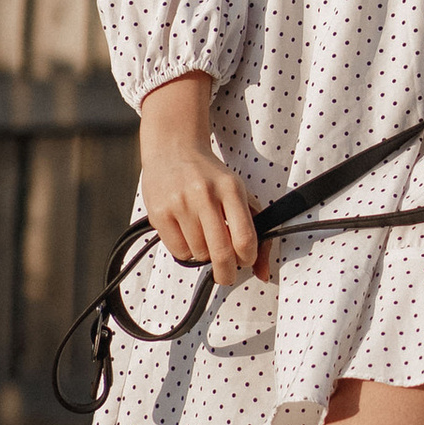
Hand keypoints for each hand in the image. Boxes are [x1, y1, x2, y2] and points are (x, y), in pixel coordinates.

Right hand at [136, 74, 263, 281]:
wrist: (173, 149)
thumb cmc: (210, 176)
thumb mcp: (238, 194)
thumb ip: (255, 231)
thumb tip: (264, 273)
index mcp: (231, 188)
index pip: (245, 238)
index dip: (248, 259)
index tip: (245, 261)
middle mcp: (205, 195)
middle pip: (221, 252)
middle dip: (226, 272)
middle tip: (226, 274)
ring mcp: (180, 203)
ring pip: (199, 254)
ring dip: (204, 257)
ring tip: (204, 241)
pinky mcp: (160, 213)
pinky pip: (178, 251)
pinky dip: (186, 252)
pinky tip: (188, 237)